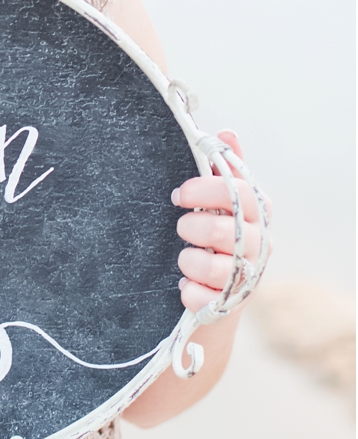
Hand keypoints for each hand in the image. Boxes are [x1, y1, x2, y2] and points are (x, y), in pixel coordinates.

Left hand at [173, 130, 268, 312]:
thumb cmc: (218, 240)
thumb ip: (226, 169)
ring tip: (185, 258)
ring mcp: (248, 278)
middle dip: (190, 227)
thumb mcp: (223, 203)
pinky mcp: (230, 306)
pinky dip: (187, 291)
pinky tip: (186, 286)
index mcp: (258, 214)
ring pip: (211, 267)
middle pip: (220, 230)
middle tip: (181, 228)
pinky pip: (201, 297)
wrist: (218, 300)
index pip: (237, 191)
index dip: (203, 189)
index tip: (179, 194)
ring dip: (187, 260)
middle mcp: (260, 245)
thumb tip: (225, 132)